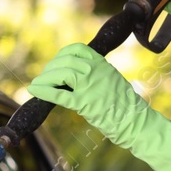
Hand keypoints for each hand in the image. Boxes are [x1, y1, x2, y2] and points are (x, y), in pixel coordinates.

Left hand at [28, 43, 146, 143]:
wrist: (135, 121)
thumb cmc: (124, 105)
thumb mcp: (112, 80)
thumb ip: (96, 74)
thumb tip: (75, 75)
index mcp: (102, 64)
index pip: (77, 49)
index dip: (62, 54)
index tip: (55, 62)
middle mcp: (96, 70)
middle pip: (66, 60)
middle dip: (51, 68)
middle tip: (43, 77)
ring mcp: (90, 85)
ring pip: (61, 74)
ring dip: (45, 78)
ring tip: (37, 84)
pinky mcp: (85, 103)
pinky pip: (59, 94)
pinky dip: (44, 91)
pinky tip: (35, 91)